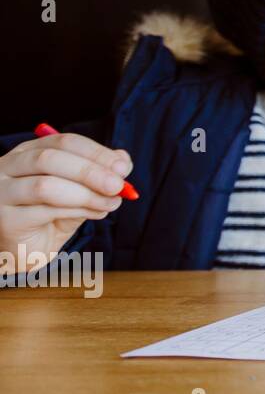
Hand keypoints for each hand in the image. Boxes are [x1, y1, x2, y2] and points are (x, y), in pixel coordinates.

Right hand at [0, 132, 131, 273]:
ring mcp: (1, 192)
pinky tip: (96, 213)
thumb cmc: (51, 216)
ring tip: (111, 203)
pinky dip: (78, 210)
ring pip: (46, 186)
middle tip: (118, 185)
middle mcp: (8, 167)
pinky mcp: (4, 218)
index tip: (123, 167)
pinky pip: (44, 211)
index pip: (63, 142)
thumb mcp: (79, 192)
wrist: (25, 251)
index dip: (96, 152)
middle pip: (50, 159)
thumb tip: (123, 160)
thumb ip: (97, 176)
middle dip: (90, 171)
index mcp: (29, 152)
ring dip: (86, 194)